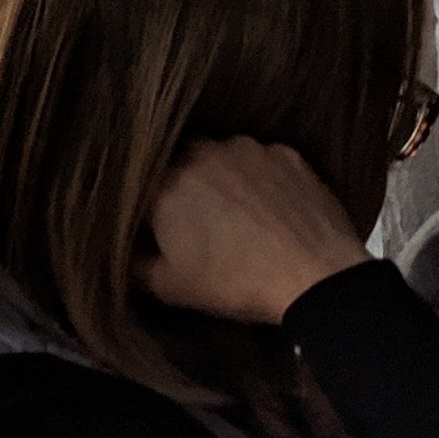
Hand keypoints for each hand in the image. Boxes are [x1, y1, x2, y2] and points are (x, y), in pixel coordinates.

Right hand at [137, 136, 372, 326]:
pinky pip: (263, 162)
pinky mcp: (287, 155)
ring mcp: (247, 150)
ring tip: (240, 217)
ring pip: (222, 158)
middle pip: (180, 165)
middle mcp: (200, 153)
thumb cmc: (236, 282)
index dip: (148, 212)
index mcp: (163, 183)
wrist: (317, 277)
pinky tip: (271, 210)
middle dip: (184, 189)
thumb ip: (134, 265)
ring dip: (223, 179)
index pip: (140, 188)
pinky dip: (262, 180)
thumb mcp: (171, 287)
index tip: (159, 232)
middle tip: (199, 224)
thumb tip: (121, 253)